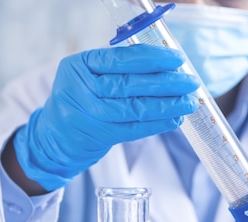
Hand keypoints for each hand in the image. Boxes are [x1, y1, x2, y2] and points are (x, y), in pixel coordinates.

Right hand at [13, 44, 199, 190]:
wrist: (56, 134)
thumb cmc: (80, 97)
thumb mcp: (90, 74)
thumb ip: (120, 66)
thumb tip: (166, 64)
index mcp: (80, 66)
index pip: (120, 59)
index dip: (151, 59)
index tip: (177, 59)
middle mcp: (81, 90)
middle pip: (129, 85)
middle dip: (165, 83)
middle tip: (190, 82)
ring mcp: (89, 115)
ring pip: (134, 108)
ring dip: (166, 106)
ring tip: (188, 102)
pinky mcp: (99, 136)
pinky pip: (134, 129)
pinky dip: (157, 124)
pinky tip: (174, 119)